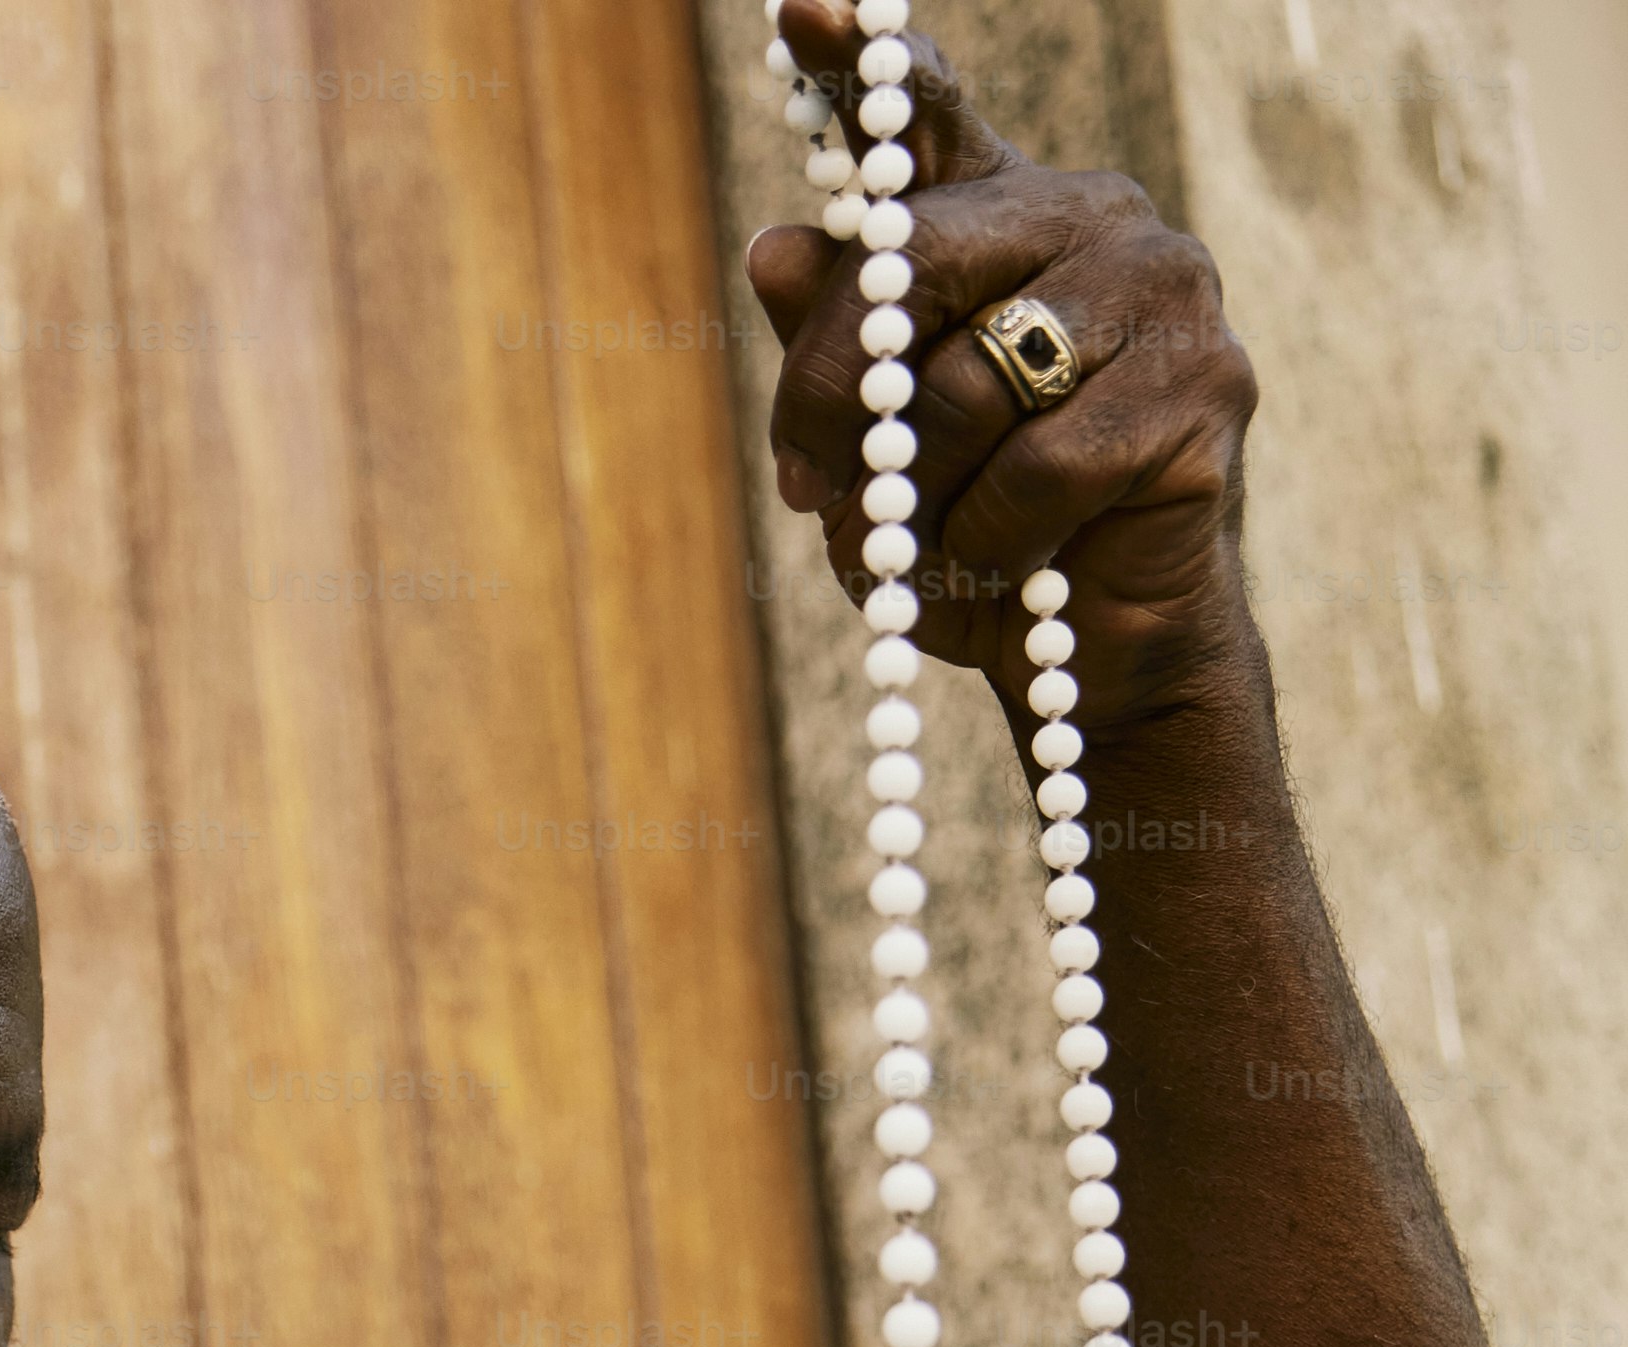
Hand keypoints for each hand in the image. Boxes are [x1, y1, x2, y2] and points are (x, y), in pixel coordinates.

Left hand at [740, 0, 1258, 720]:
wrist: (1089, 642)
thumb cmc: (971, 522)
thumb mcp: (874, 441)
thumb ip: (832, 345)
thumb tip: (778, 244)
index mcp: (1006, 217)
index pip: (929, 121)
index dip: (868, 60)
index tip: (805, 3)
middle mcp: (1099, 220)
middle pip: (905, 266)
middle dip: (831, 392)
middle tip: (807, 482)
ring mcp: (1170, 292)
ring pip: (965, 384)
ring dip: (913, 494)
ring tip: (926, 542)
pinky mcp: (1208, 389)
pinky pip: (1037, 467)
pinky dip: (989, 539)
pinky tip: (1008, 561)